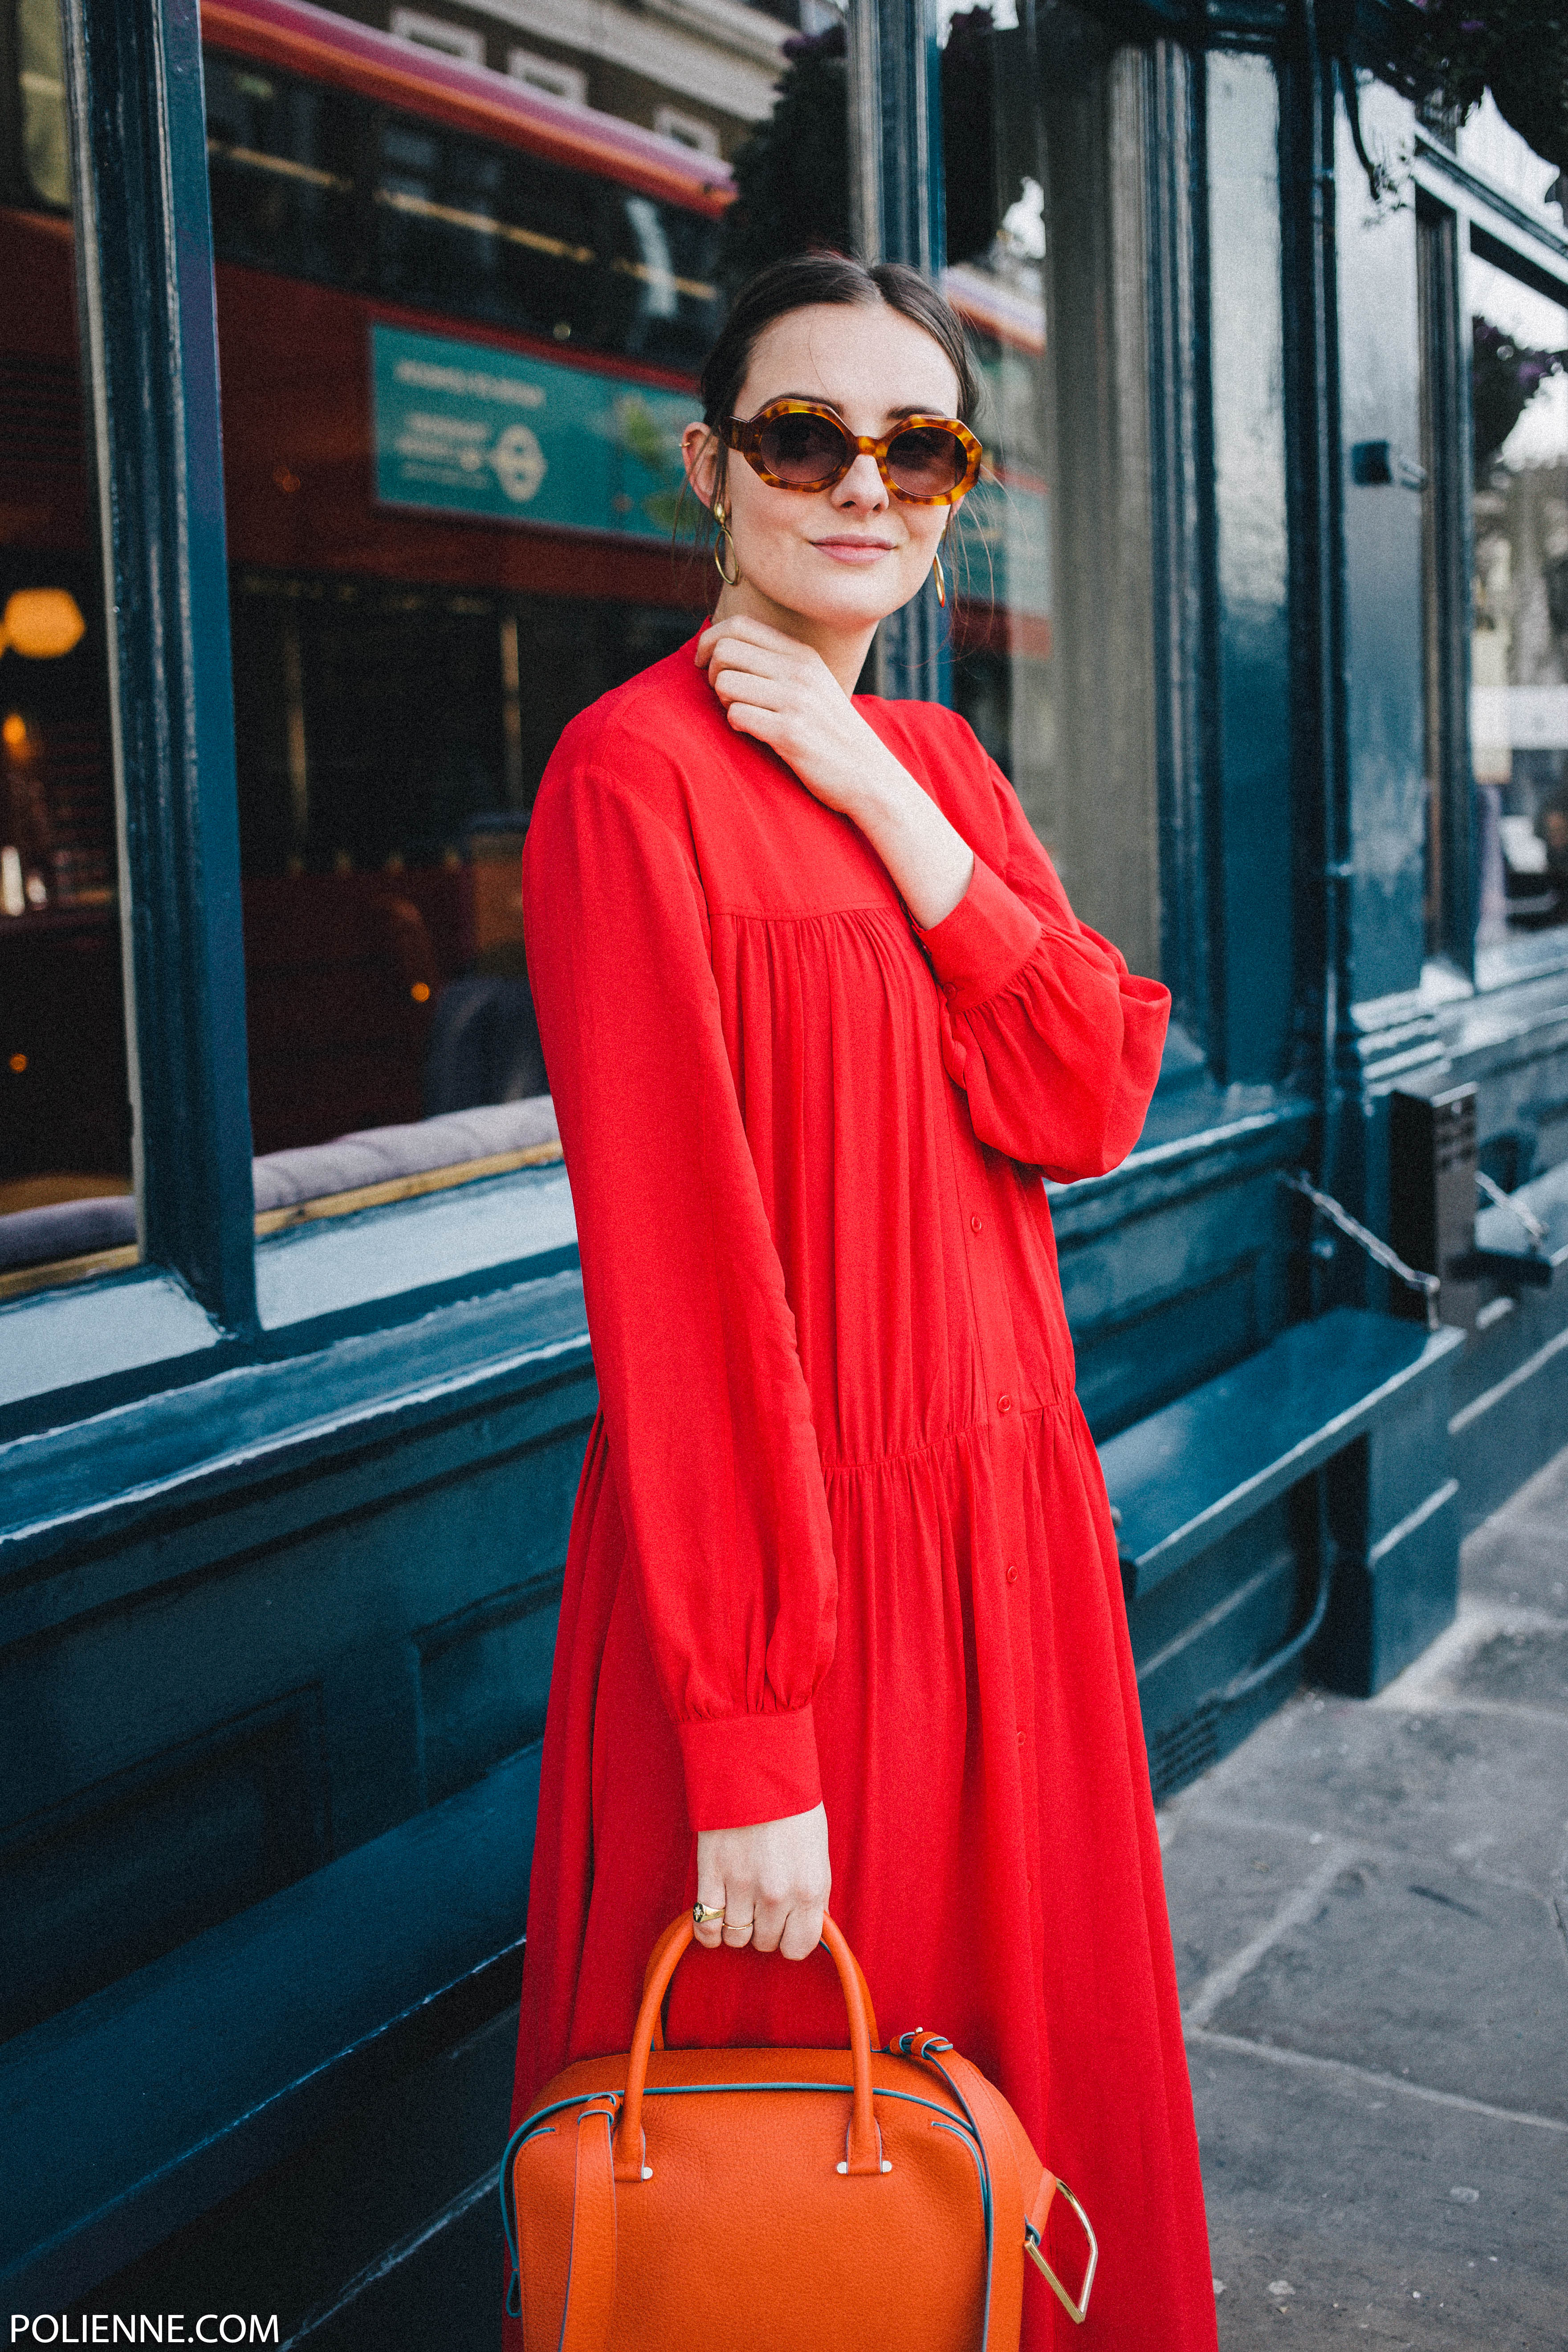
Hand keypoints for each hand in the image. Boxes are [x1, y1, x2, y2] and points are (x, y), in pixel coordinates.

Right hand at [694, 1801, 829, 1961]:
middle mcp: (778, 1894)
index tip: (785, 1928)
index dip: (790, 1940)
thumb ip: (815, 1894)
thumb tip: (812, 1925)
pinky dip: (708, 1933)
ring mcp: (742, 1886)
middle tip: (760, 1906)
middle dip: (763, 1929)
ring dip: (736, 1928)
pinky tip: (714, 1925)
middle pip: (765, 1943)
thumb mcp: (817, 1852)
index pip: (799, 1946)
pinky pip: (706, 1925)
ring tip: (739, 1906)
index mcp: (810, 1888)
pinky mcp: (711, 1875)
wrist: (755, 1766)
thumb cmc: (791, 1806)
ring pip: (735, 1938)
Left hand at [696, 615, 884, 818]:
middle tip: (724, 695)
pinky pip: (736, 715)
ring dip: (723, 701)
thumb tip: (725, 648)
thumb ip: (778, 664)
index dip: (710, 641)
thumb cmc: (831, 733)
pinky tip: (751, 733)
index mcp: (803, 654)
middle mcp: (800, 670)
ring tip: (742, 715)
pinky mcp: (790, 733)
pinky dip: (735, 725)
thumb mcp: (813, 685)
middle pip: (725, 650)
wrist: (869, 775)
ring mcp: (796, 701)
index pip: (739, 625)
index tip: (706, 664)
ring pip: (726, 682)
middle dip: (712, 673)